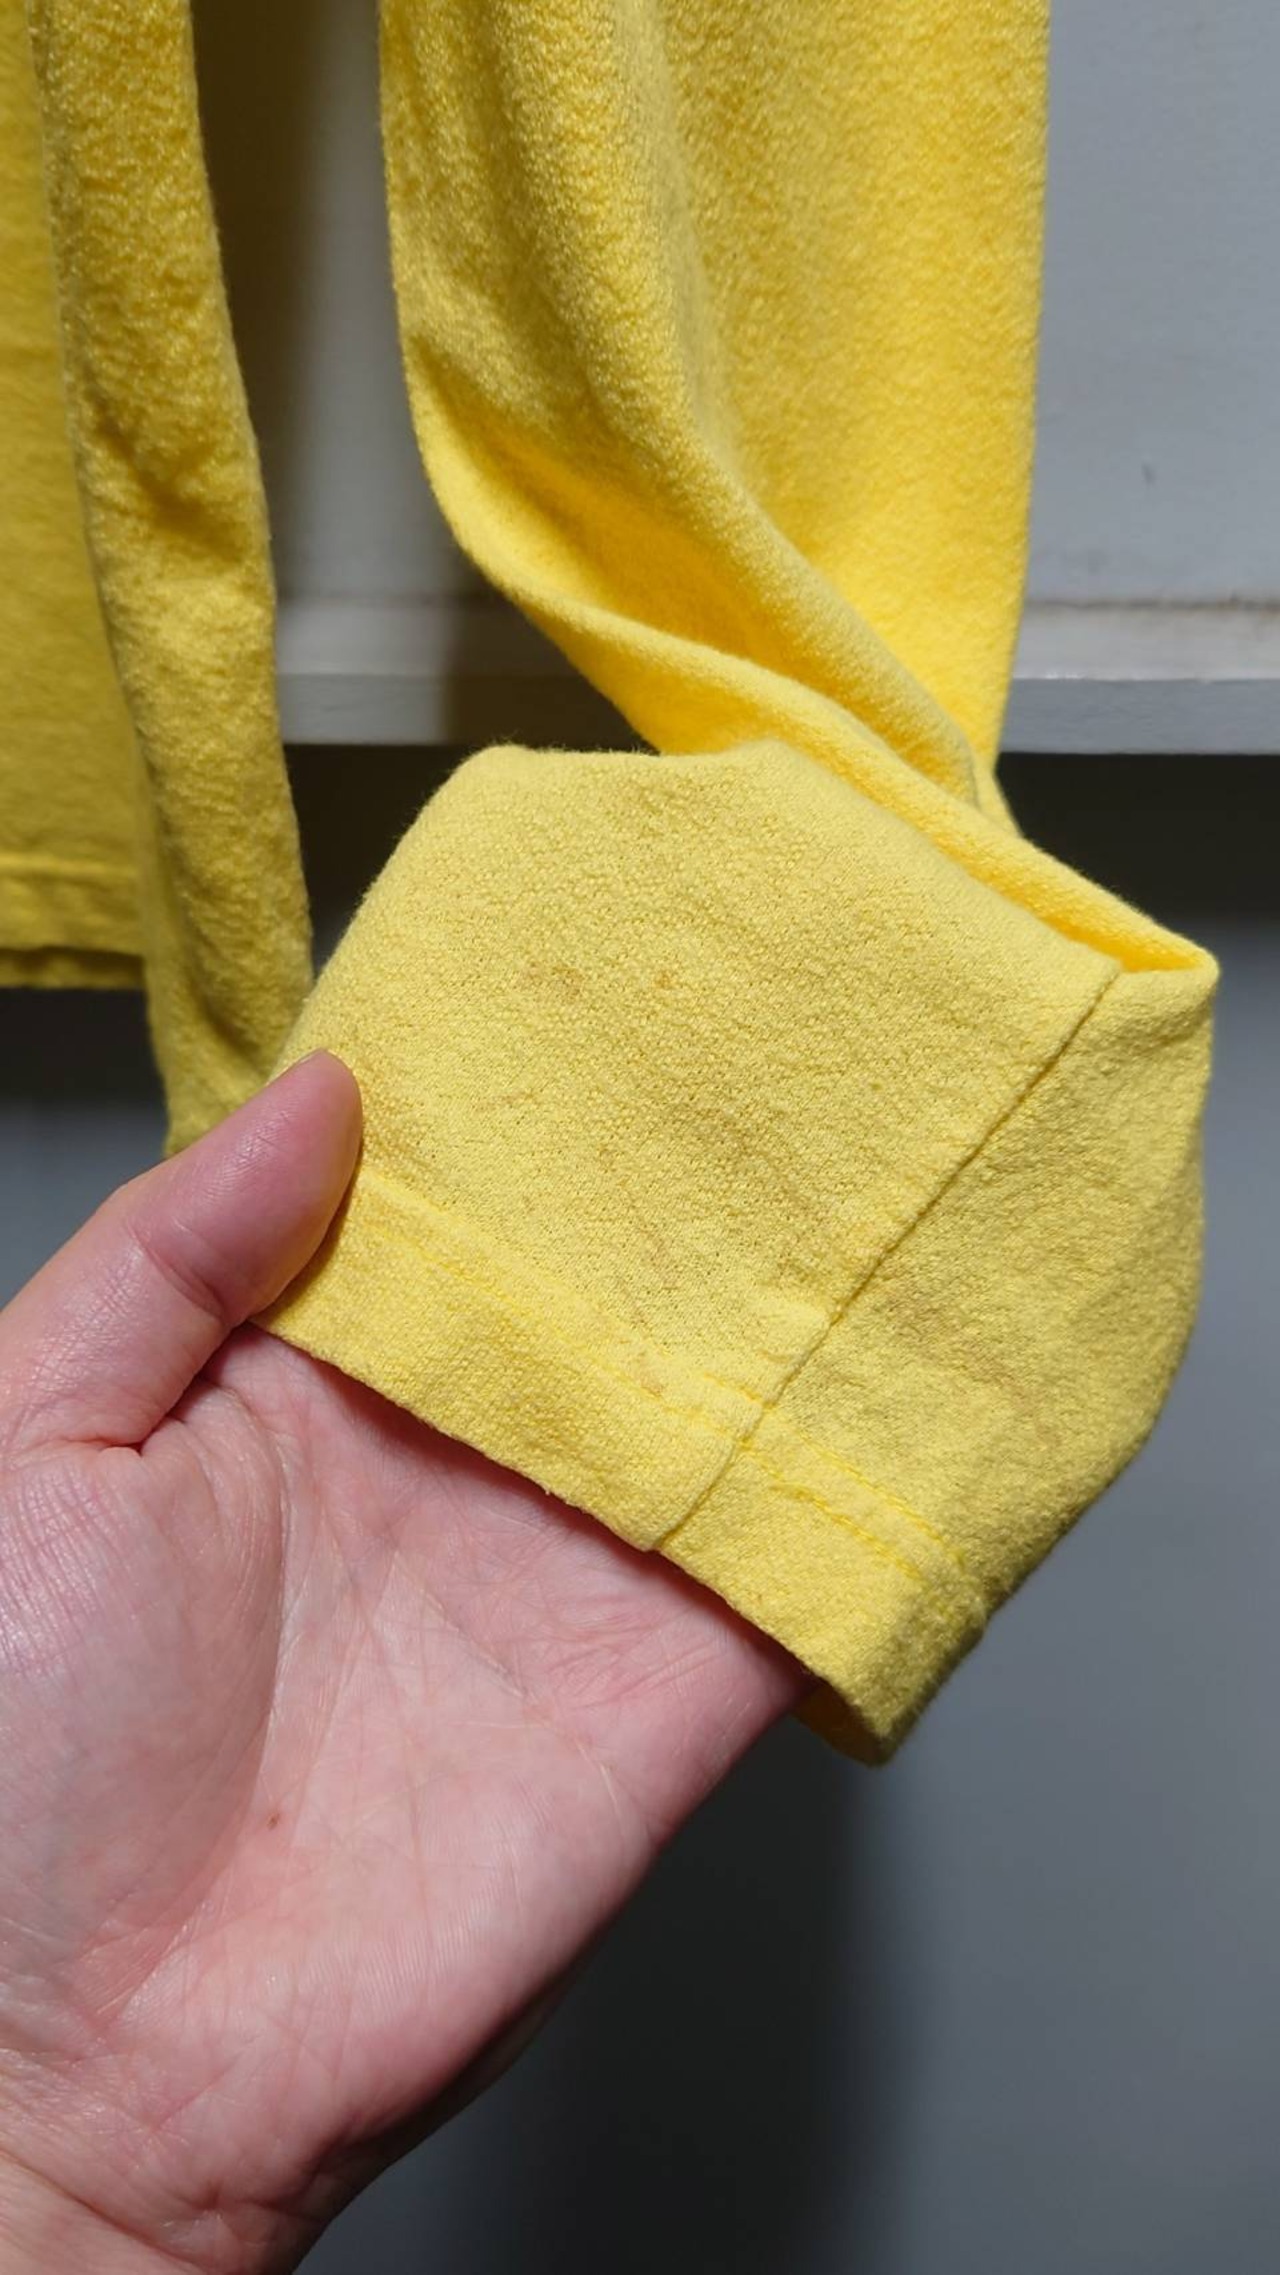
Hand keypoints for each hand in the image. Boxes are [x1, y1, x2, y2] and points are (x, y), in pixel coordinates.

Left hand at [0, 1055, 803, 2272]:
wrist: (88, 2075)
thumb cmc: (6, 1767)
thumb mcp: (31, 1447)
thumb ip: (168, 1259)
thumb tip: (324, 1093)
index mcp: (305, 1387)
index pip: (448, 1209)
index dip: (520, 1106)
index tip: (602, 989)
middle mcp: (457, 1462)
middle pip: (606, 1284)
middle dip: (684, 1175)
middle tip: (775, 1032)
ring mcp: (573, 1571)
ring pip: (720, 1396)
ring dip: (796, 1296)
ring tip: (879, 1144)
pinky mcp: (672, 1691)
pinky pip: (798, 1564)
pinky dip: (870, 1471)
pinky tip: (923, 1353)